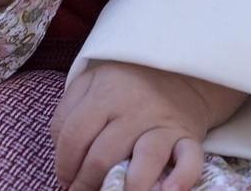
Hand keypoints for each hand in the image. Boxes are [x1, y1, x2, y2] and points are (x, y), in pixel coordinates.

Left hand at [53, 61, 243, 190]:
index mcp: (105, 92)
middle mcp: (134, 108)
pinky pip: (189, 160)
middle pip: (103, 155)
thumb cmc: (127, 82)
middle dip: (86, 182)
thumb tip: (61, 155)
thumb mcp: (91, 81)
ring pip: (145, 159)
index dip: (63, 163)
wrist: (180, 71)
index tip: (65, 178)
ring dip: (128, 188)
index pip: (74, 135)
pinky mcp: (187, 136)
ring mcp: (162, 123)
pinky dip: (180, 179)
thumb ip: (69, 111)